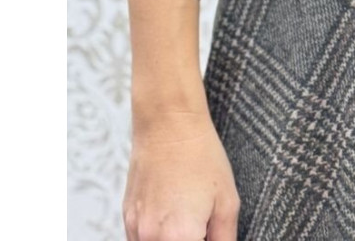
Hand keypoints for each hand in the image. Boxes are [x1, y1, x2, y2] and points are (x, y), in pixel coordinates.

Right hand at [123, 109, 239, 240]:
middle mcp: (152, 239)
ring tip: (188, 215)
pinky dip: (158, 237)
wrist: (169, 124)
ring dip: (173, 240)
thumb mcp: (227, 200)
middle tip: (202, 226)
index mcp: (180, 238)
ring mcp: (135, 230)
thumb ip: (225, 239)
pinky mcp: (127, 219)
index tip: (210, 234)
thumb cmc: (201, 157)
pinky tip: (173, 215)